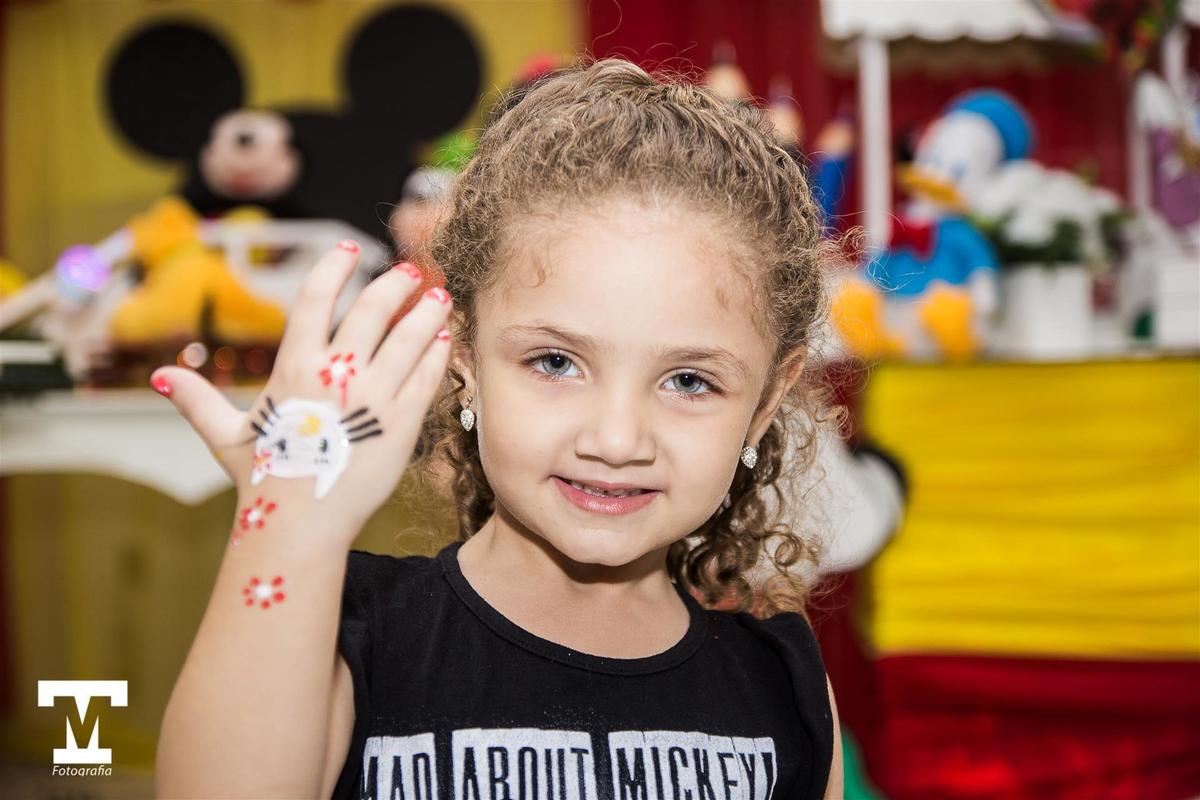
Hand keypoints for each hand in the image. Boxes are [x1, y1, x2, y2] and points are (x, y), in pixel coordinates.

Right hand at [151, 241, 452, 534]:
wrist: (303, 524)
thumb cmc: (265, 480)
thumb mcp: (226, 437)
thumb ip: (197, 401)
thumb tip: (158, 377)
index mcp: (294, 367)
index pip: (315, 297)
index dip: (334, 267)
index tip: (350, 248)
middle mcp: (336, 374)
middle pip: (372, 310)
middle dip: (392, 284)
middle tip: (408, 270)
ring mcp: (373, 397)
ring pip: (409, 338)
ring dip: (426, 311)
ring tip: (439, 294)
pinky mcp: (402, 423)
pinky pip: (427, 377)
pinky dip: (438, 353)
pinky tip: (445, 338)